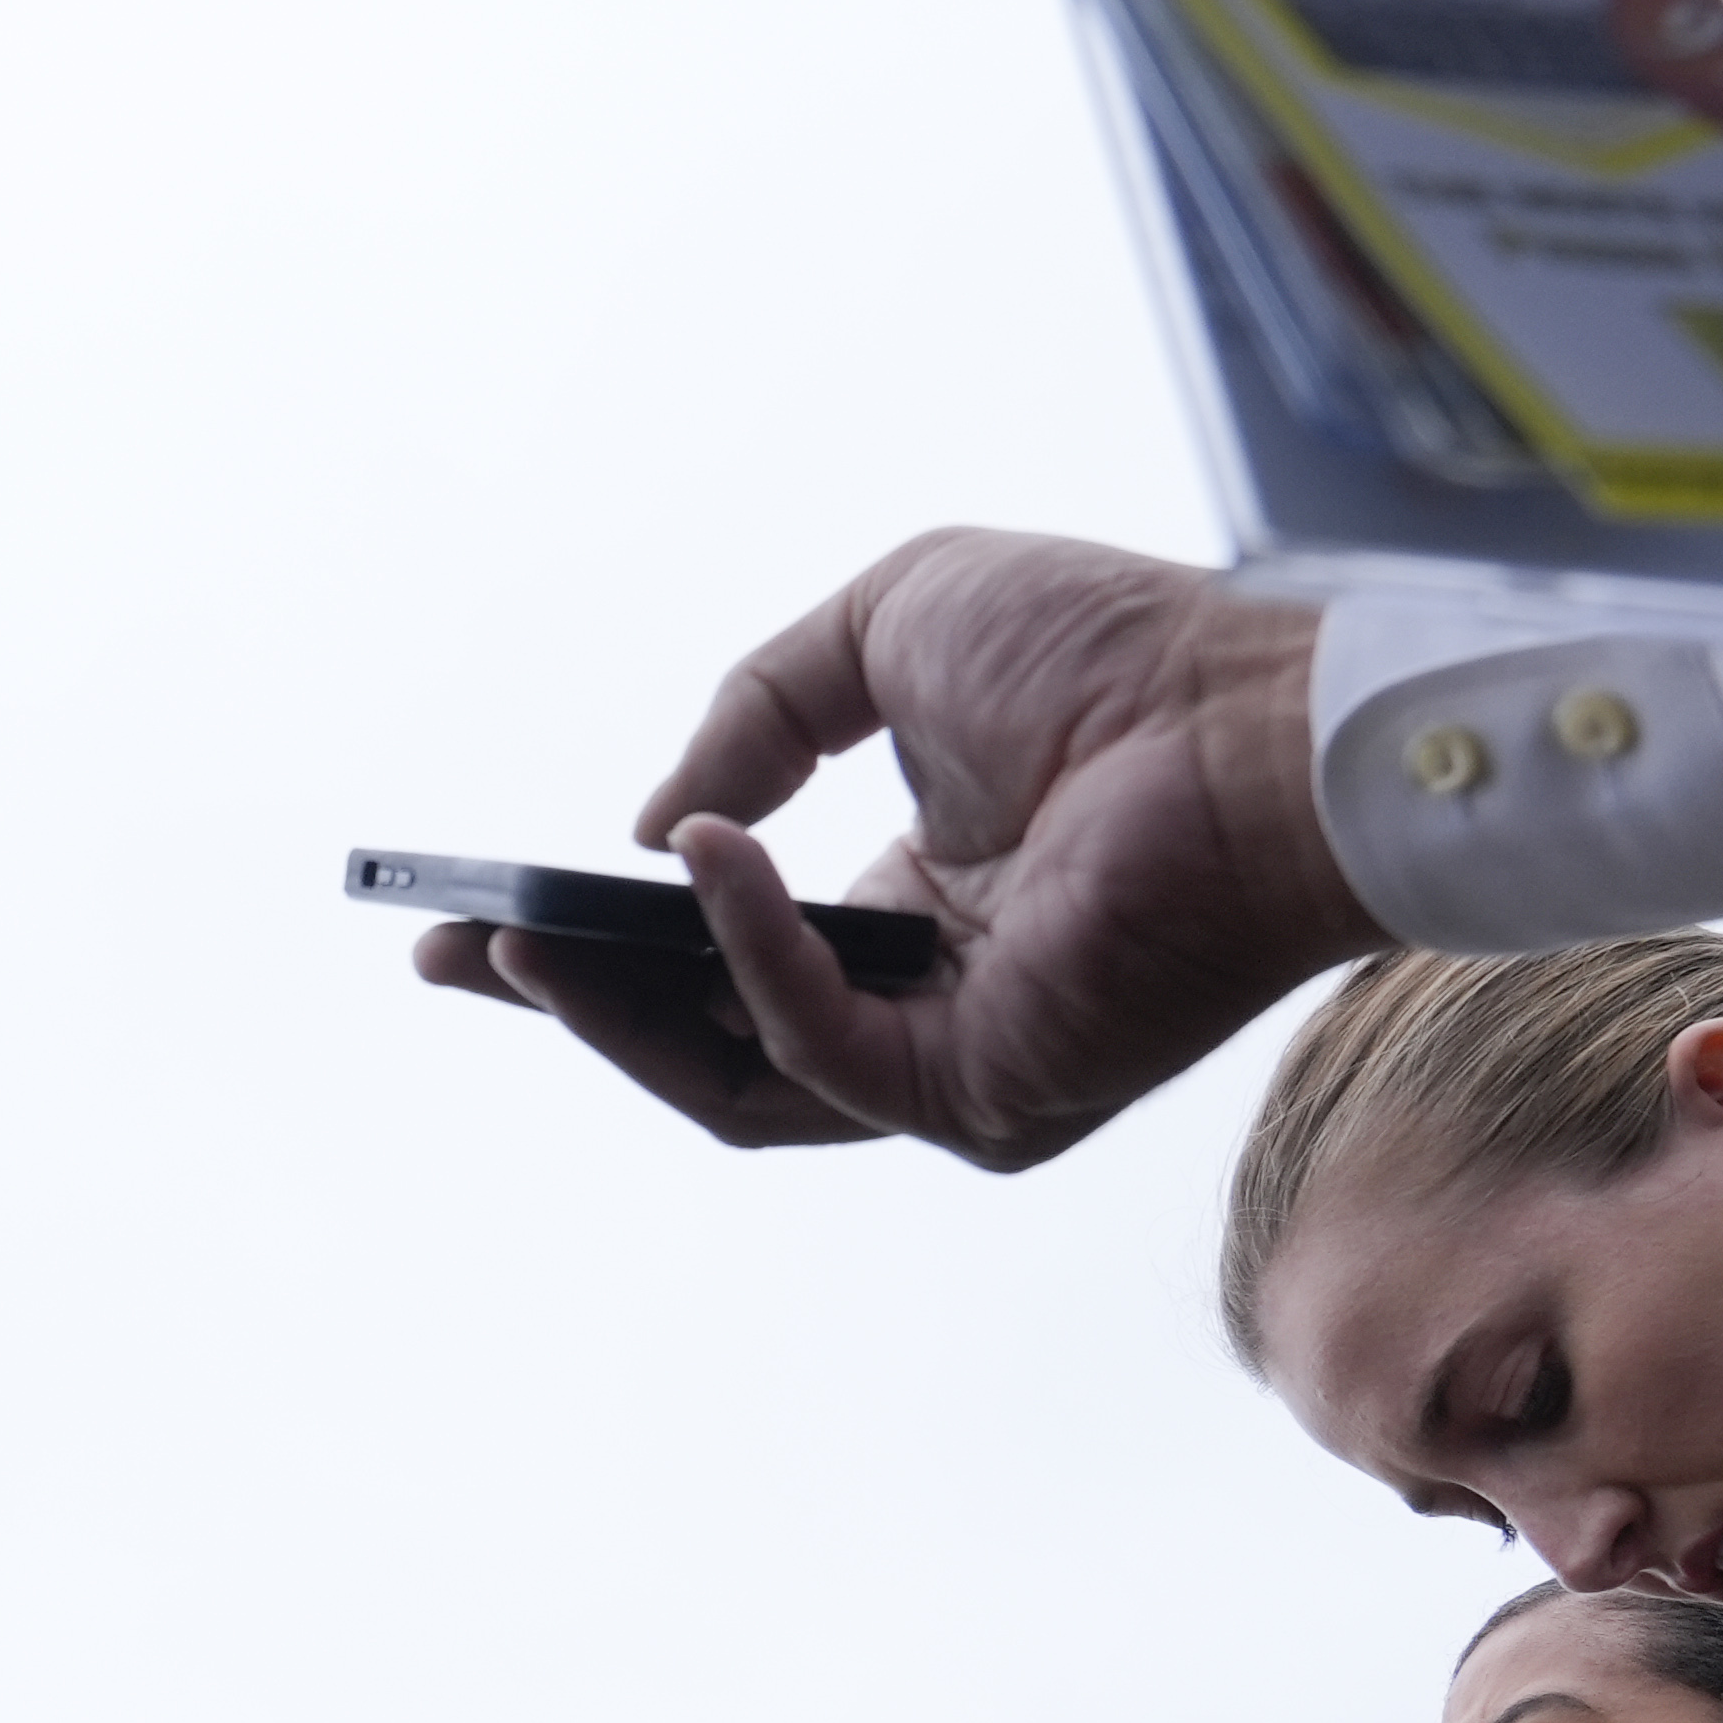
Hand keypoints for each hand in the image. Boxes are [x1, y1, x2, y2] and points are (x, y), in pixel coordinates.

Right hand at [415, 530, 1381, 1167]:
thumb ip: (755, 713)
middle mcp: (930, 1007)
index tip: (480, 917)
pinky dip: (741, 959)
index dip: (592, 940)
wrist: (1265, 718)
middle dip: (566, 1001)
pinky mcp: (983, 1095)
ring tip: (516, 943)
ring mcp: (956, 1068)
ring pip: (731, 1077)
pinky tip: (699, 866)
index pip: (720, 959)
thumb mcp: (887, 627)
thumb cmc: (1122, 656)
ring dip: (611, 1012)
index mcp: (915, 915)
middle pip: (699, 1041)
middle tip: (456, 958)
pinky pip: (815, 1050)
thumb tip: (655, 832)